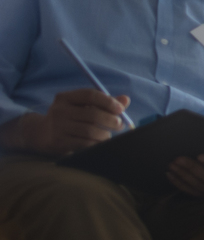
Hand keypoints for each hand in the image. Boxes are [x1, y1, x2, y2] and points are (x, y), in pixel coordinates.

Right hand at [0, 88, 128, 155]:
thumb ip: (104, 103)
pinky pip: (85, 144)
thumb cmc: (69, 118)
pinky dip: (97, 144)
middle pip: (93, 114)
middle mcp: (59, 110)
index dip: (108, 101)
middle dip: (111, 120)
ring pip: (91, 131)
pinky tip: (98, 143)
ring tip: (107, 136)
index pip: (90, 95)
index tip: (121, 109)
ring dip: (105, 135)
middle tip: (119, 125)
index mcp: (65, 98)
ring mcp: (58, 127)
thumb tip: (126, 99)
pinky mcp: (59, 142)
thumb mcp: (81, 107)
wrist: (41, 134)